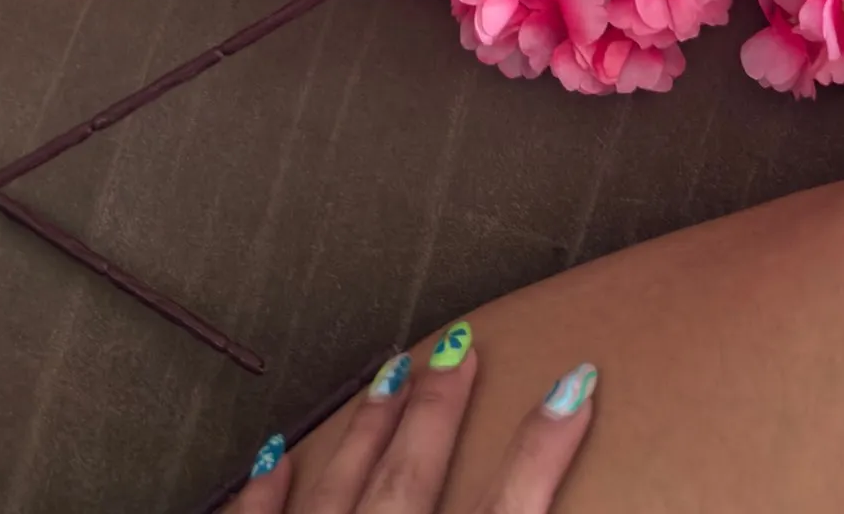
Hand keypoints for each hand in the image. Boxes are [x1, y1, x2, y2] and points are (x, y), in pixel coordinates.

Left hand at [229, 323, 596, 513]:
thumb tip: (525, 507)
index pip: (509, 509)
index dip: (545, 446)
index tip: (576, 383)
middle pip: (415, 477)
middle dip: (441, 407)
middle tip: (460, 346)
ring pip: (343, 484)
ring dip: (370, 428)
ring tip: (392, 372)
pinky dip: (267, 489)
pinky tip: (275, 452)